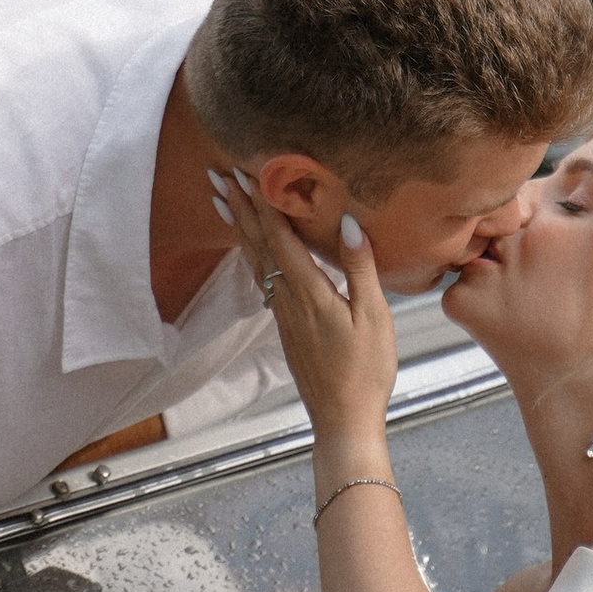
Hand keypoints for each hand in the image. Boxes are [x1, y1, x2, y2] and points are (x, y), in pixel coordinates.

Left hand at [218, 169, 400, 436]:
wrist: (343, 419)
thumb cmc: (366, 371)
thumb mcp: (375, 316)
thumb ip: (359, 267)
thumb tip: (348, 222)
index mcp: (309, 293)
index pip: (279, 237)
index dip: (262, 202)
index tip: (245, 171)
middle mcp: (288, 300)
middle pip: (257, 244)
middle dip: (239, 206)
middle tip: (218, 173)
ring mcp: (283, 314)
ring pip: (255, 260)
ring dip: (240, 227)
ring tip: (222, 200)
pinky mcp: (286, 326)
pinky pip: (262, 278)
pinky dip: (251, 252)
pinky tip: (250, 248)